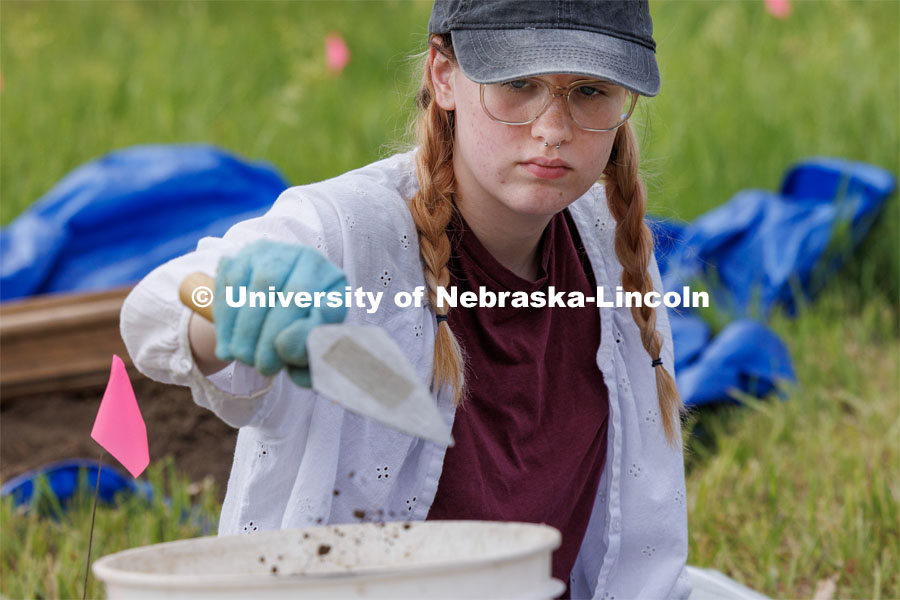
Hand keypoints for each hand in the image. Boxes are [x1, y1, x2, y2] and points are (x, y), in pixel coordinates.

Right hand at [212, 240, 346, 386]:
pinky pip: (225, 288)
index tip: (285, 355)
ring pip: (246, 286)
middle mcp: (298, 255)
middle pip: (271, 286)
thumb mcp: (319, 340)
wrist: (285, 306)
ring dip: (242, 329)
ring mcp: (266, 254)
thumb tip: (289, 351)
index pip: (303, 293)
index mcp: (327, 273)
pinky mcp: (238, 260)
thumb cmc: (307, 329)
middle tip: (262, 366)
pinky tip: (227, 347)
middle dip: (264, 333)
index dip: (292, 326)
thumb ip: (312, 351)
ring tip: (244, 358)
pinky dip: (224, 322)